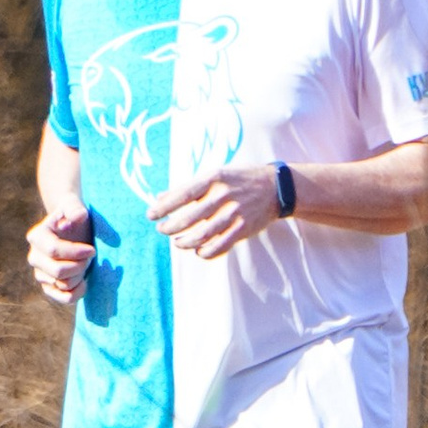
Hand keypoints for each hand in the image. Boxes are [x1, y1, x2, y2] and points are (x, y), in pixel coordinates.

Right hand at [28, 200, 94, 302]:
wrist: (73, 230)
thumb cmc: (74, 217)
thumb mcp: (74, 207)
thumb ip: (75, 209)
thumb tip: (78, 217)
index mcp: (37, 236)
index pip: (54, 251)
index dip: (76, 252)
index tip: (93, 249)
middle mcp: (34, 257)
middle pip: (58, 271)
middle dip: (80, 265)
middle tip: (90, 256)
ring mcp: (40, 274)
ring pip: (62, 284)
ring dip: (80, 275)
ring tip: (86, 264)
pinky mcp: (49, 287)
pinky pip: (63, 298)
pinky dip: (77, 293)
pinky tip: (85, 281)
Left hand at [149, 162, 283, 260]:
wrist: (277, 188)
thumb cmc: (239, 180)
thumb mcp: (215, 175)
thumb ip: (188, 187)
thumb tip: (159, 197)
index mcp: (214, 178)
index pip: (182, 195)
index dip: (164, 207)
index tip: (150, 215)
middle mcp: (223, 196)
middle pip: (189, 217)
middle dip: (170, 227)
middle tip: (162, 229)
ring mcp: (234, 213)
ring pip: (202, 235)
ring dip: (185, 242)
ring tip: (177, 241)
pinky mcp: (243, 229)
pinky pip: (219, 246)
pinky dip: (205, 252)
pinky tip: (197, 250)